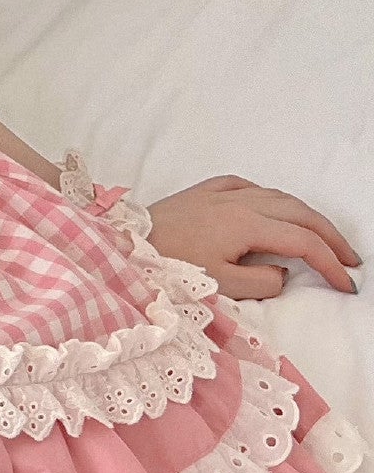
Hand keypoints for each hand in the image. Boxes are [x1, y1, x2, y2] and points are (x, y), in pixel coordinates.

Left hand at [145, 174, 360, 298]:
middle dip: (330, 237)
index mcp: (248, 224)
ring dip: (306, 217)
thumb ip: (261, 283)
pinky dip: (271, 199)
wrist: (122, 243)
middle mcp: (241, 201)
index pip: (304, 243)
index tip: (346, 284)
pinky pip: (249, 187)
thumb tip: (283, 274)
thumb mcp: (218, 284)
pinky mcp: (204, 191)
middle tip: (351, 260)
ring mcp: (222, 192)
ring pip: (279, 198)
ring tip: (322, 237)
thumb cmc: (167, 264)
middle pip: (300, 214)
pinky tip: (273, 208)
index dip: (330, 264)